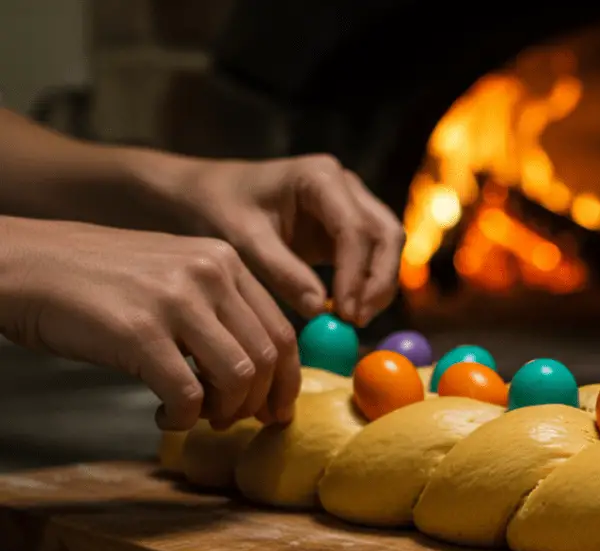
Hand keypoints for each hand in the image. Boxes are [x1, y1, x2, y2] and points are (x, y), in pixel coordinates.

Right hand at [0, 218, 301, 431]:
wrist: (23, 263)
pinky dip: (182, 419)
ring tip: (197, 417)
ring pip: (240, 378)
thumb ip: (218, 309)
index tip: (278, 409)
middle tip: (234, 421)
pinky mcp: (140, 334)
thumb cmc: (95, 279)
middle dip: (259, 402)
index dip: (287, 380)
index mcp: (225, 260)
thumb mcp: (173, 274)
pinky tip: (162, 417)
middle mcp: (210, 274)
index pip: (282, 329)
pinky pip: (188, 395)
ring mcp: (176, 302)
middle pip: (269, 357)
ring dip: (224, 412)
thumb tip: (257, 370)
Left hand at [174, 154, 405, 325]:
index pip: (354, 229)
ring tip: (353, 320)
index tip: (344, 313)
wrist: (207, 193)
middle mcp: (345, 185)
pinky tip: (347, 311)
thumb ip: (281, 272)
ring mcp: (350, 203)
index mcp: (320, 177)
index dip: (356, 274)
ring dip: (378, 284)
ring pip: (387, 245)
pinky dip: (366, 283)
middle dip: (378, 280)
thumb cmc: (218, 208)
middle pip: (386, 234)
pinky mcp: (347, 225)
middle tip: (357, 320)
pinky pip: (371, 255)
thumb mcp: (242, 240)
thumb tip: (319, 309)